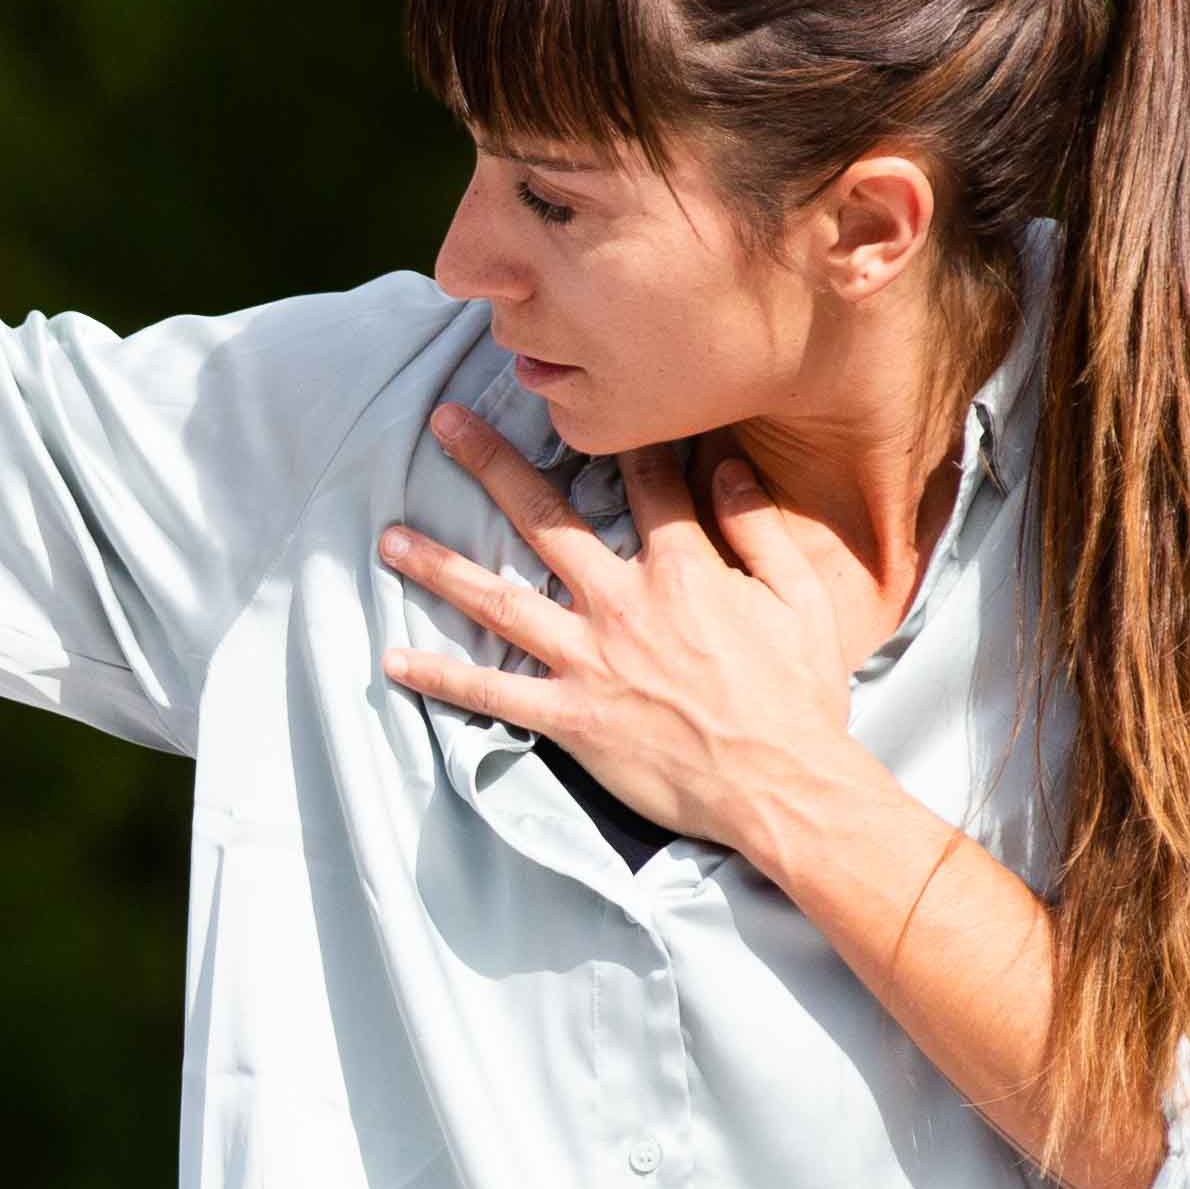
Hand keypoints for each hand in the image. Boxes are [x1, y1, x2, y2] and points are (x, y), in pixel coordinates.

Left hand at [379, 408, 902, 874]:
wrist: (784, 789)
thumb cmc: (799, 698)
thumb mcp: (801, 601)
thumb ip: (761, 529)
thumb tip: (728, 468)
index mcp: (683, 570)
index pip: (644, 482)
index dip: (619, 436)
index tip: (585, 399)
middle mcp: (623, 603)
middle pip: (544, 517)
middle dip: (490, 463)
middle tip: (442, 422)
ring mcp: (590, 660)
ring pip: (498, 598)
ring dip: (439, 565)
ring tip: (388, 537)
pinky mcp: (571, 715)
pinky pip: (492, 695)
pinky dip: (441, 678)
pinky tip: (394, 660)